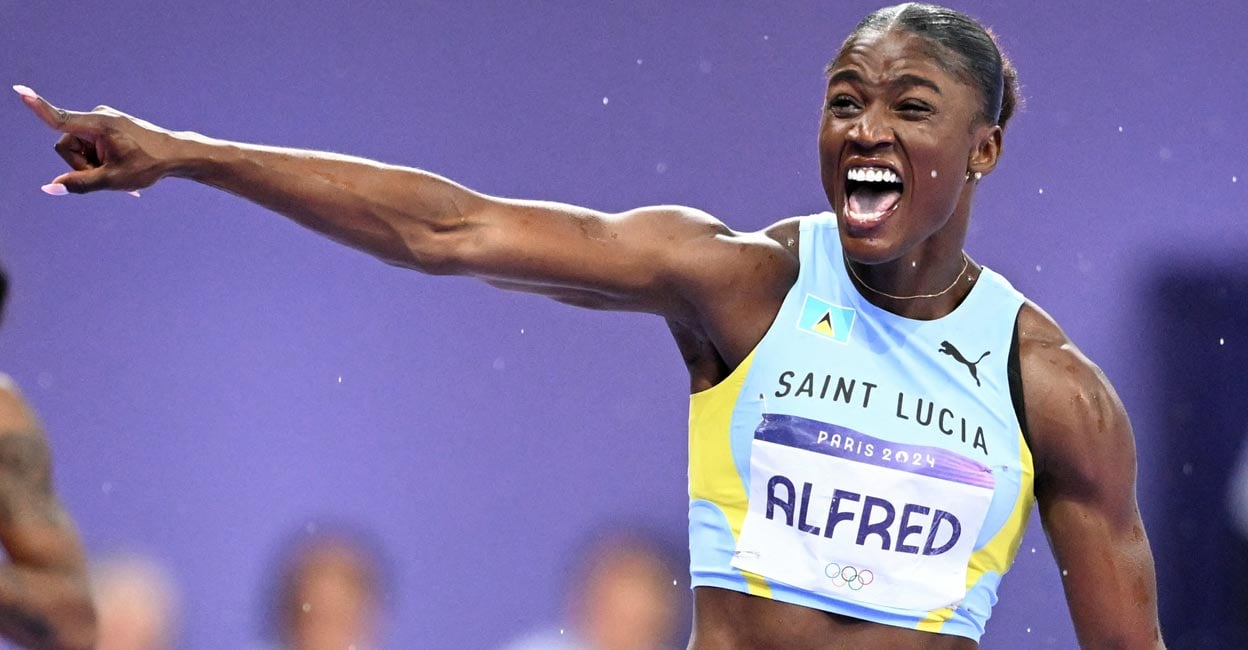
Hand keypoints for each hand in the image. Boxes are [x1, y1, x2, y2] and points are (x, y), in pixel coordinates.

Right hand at [14, 85, 180, 195]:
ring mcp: (101, 120)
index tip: (19, 90)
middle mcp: (96, 117)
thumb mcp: (113, 180)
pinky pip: (91, 146)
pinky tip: (120, 171)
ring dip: (92, 164)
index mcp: (98, 125)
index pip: (60, 118)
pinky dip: (100, 160)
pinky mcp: (106, 126)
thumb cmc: (148, 166)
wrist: (175, 154)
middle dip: (81, 165)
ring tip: (118, 171)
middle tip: (109, 174)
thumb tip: (49, 188)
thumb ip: (80, 184)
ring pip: (78, 149)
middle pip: (67, 146)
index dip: (37, 107)